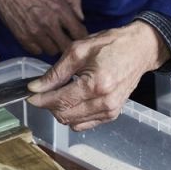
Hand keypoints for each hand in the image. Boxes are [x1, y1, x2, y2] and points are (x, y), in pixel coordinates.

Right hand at [0, 0, 87, 54]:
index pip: (79, 33)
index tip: (77, 33)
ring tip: (50, 36)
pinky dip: (39, 46)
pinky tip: (39, 37)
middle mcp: (48, 24)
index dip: (81, 35)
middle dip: (68, 42)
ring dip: (53, 45)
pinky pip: (36, 51)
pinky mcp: (22, 37)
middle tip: (64, 36)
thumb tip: (80, 18)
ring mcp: (34, 32)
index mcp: (60, 9)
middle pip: (66, 46)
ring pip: (51, 51)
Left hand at [27, 21, 170, 130]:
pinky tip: (73, 100)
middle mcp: (105, 102)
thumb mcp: (78, 50)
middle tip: (44, 91)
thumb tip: (35, 87)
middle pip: (64, 115)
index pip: (60, 101)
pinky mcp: (113, 114)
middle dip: (49, 105)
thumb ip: (55, 72)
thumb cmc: (111, 45)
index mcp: (96, 84)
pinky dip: (73, 116)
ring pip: (72, 122)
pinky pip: (84, 124)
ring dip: (61, 111)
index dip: (40, 100)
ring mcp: (110, 111)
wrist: (140, 49)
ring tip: (61, 93)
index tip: (30, 95)